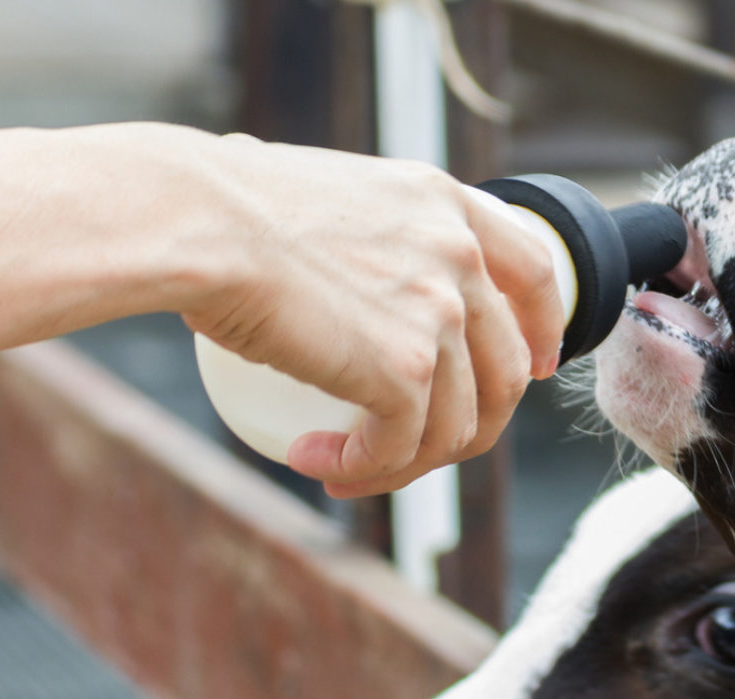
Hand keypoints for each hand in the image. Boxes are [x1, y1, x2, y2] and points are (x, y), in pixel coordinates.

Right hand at [180, 132, 564, 496]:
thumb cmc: (223, 203)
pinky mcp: (404, 371)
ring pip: (457, 426)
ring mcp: (440, 315)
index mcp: (446, 204)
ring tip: (343, 465)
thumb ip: (371, 229)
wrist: (191, 221)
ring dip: (406, 463)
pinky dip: (364, 470)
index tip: (538, 366)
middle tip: (412, 447)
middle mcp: (459, 257)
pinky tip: (316, 461)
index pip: (535, 271)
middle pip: (505, 370)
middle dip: (471, 425)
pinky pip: (401, 447)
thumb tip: (348, 256)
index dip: (543, 328)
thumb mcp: (333, 192)